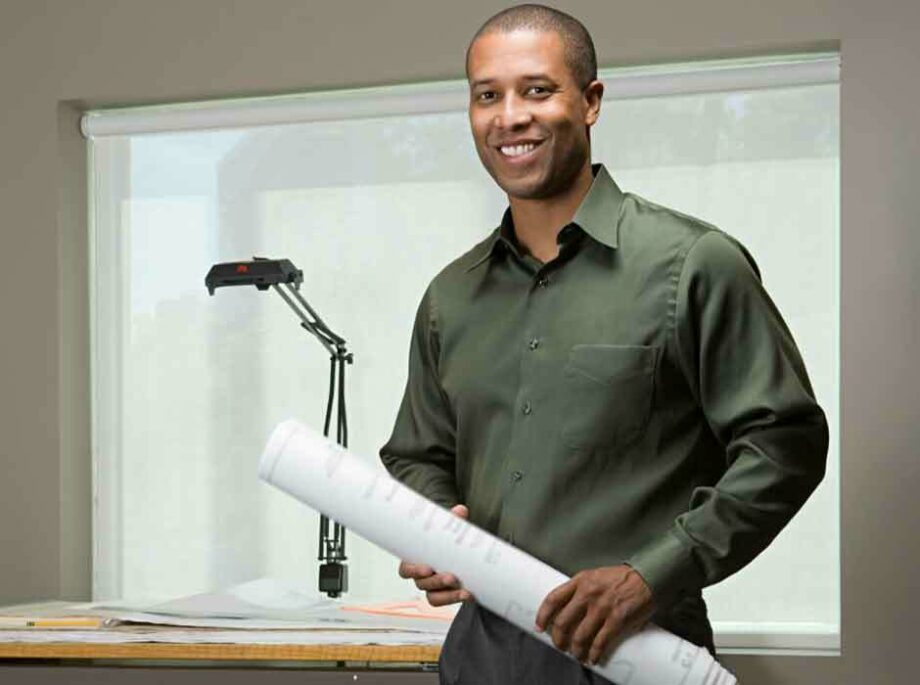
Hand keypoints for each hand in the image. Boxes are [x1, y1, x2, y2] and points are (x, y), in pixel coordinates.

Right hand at [398, 504, 472, 606]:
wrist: (457, 553)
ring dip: (448, 595)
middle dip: (437, 582)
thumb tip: (460, 511)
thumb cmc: (444, 541)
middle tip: (451, 577)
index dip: (414, 570)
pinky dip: (456, 599)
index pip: (406, 570)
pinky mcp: (444, 595)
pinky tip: (468, 594)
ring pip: (433, 597)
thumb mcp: (447, 529)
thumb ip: (452, 520)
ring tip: (464, 591)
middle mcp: (420, 577)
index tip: (428, 568)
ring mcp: (431, 588)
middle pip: (422, 584)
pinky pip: (445, 602)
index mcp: (414, 560)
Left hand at [534, 565, 654, 664]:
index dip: (543, 615)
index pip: (553, 599)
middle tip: (559, 645)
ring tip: (577, 654)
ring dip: (576, 649)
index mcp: (580, 581)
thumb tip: (566, 610)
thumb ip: (580, 589)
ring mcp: (602, 607)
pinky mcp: (617, 619)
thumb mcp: (595, 576)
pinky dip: (594, 653)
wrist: (647, 577)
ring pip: (580, 635)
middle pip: (563, 622)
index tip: (539, 626)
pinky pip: (600, 642)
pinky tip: (593, 657)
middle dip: (558, 638)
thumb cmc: (621, 578)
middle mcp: (588, 594)